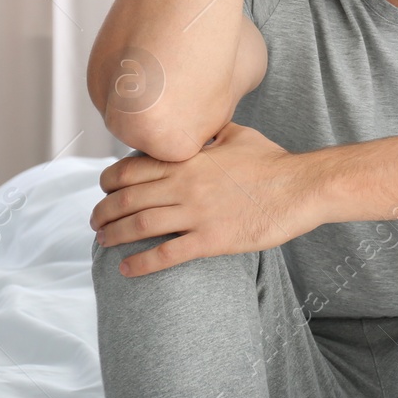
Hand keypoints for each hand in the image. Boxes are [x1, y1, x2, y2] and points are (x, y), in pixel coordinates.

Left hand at [90, 123, 323, 276]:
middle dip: (103, 211)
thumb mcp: (239, 135)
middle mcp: (185, 186)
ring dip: (113, 236)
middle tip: (96, 220)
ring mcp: (196, 214)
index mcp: (189, 160)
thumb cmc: (274, 161)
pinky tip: (127, 269)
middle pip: (127, 200)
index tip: (104, 189)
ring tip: (103, 241)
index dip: (109, 181)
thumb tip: (198, 127)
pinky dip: (140, 264)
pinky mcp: (210, 240)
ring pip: (138, 226)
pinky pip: (165, 254)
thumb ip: (211, 133)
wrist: (302, 187)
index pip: (132, 169)